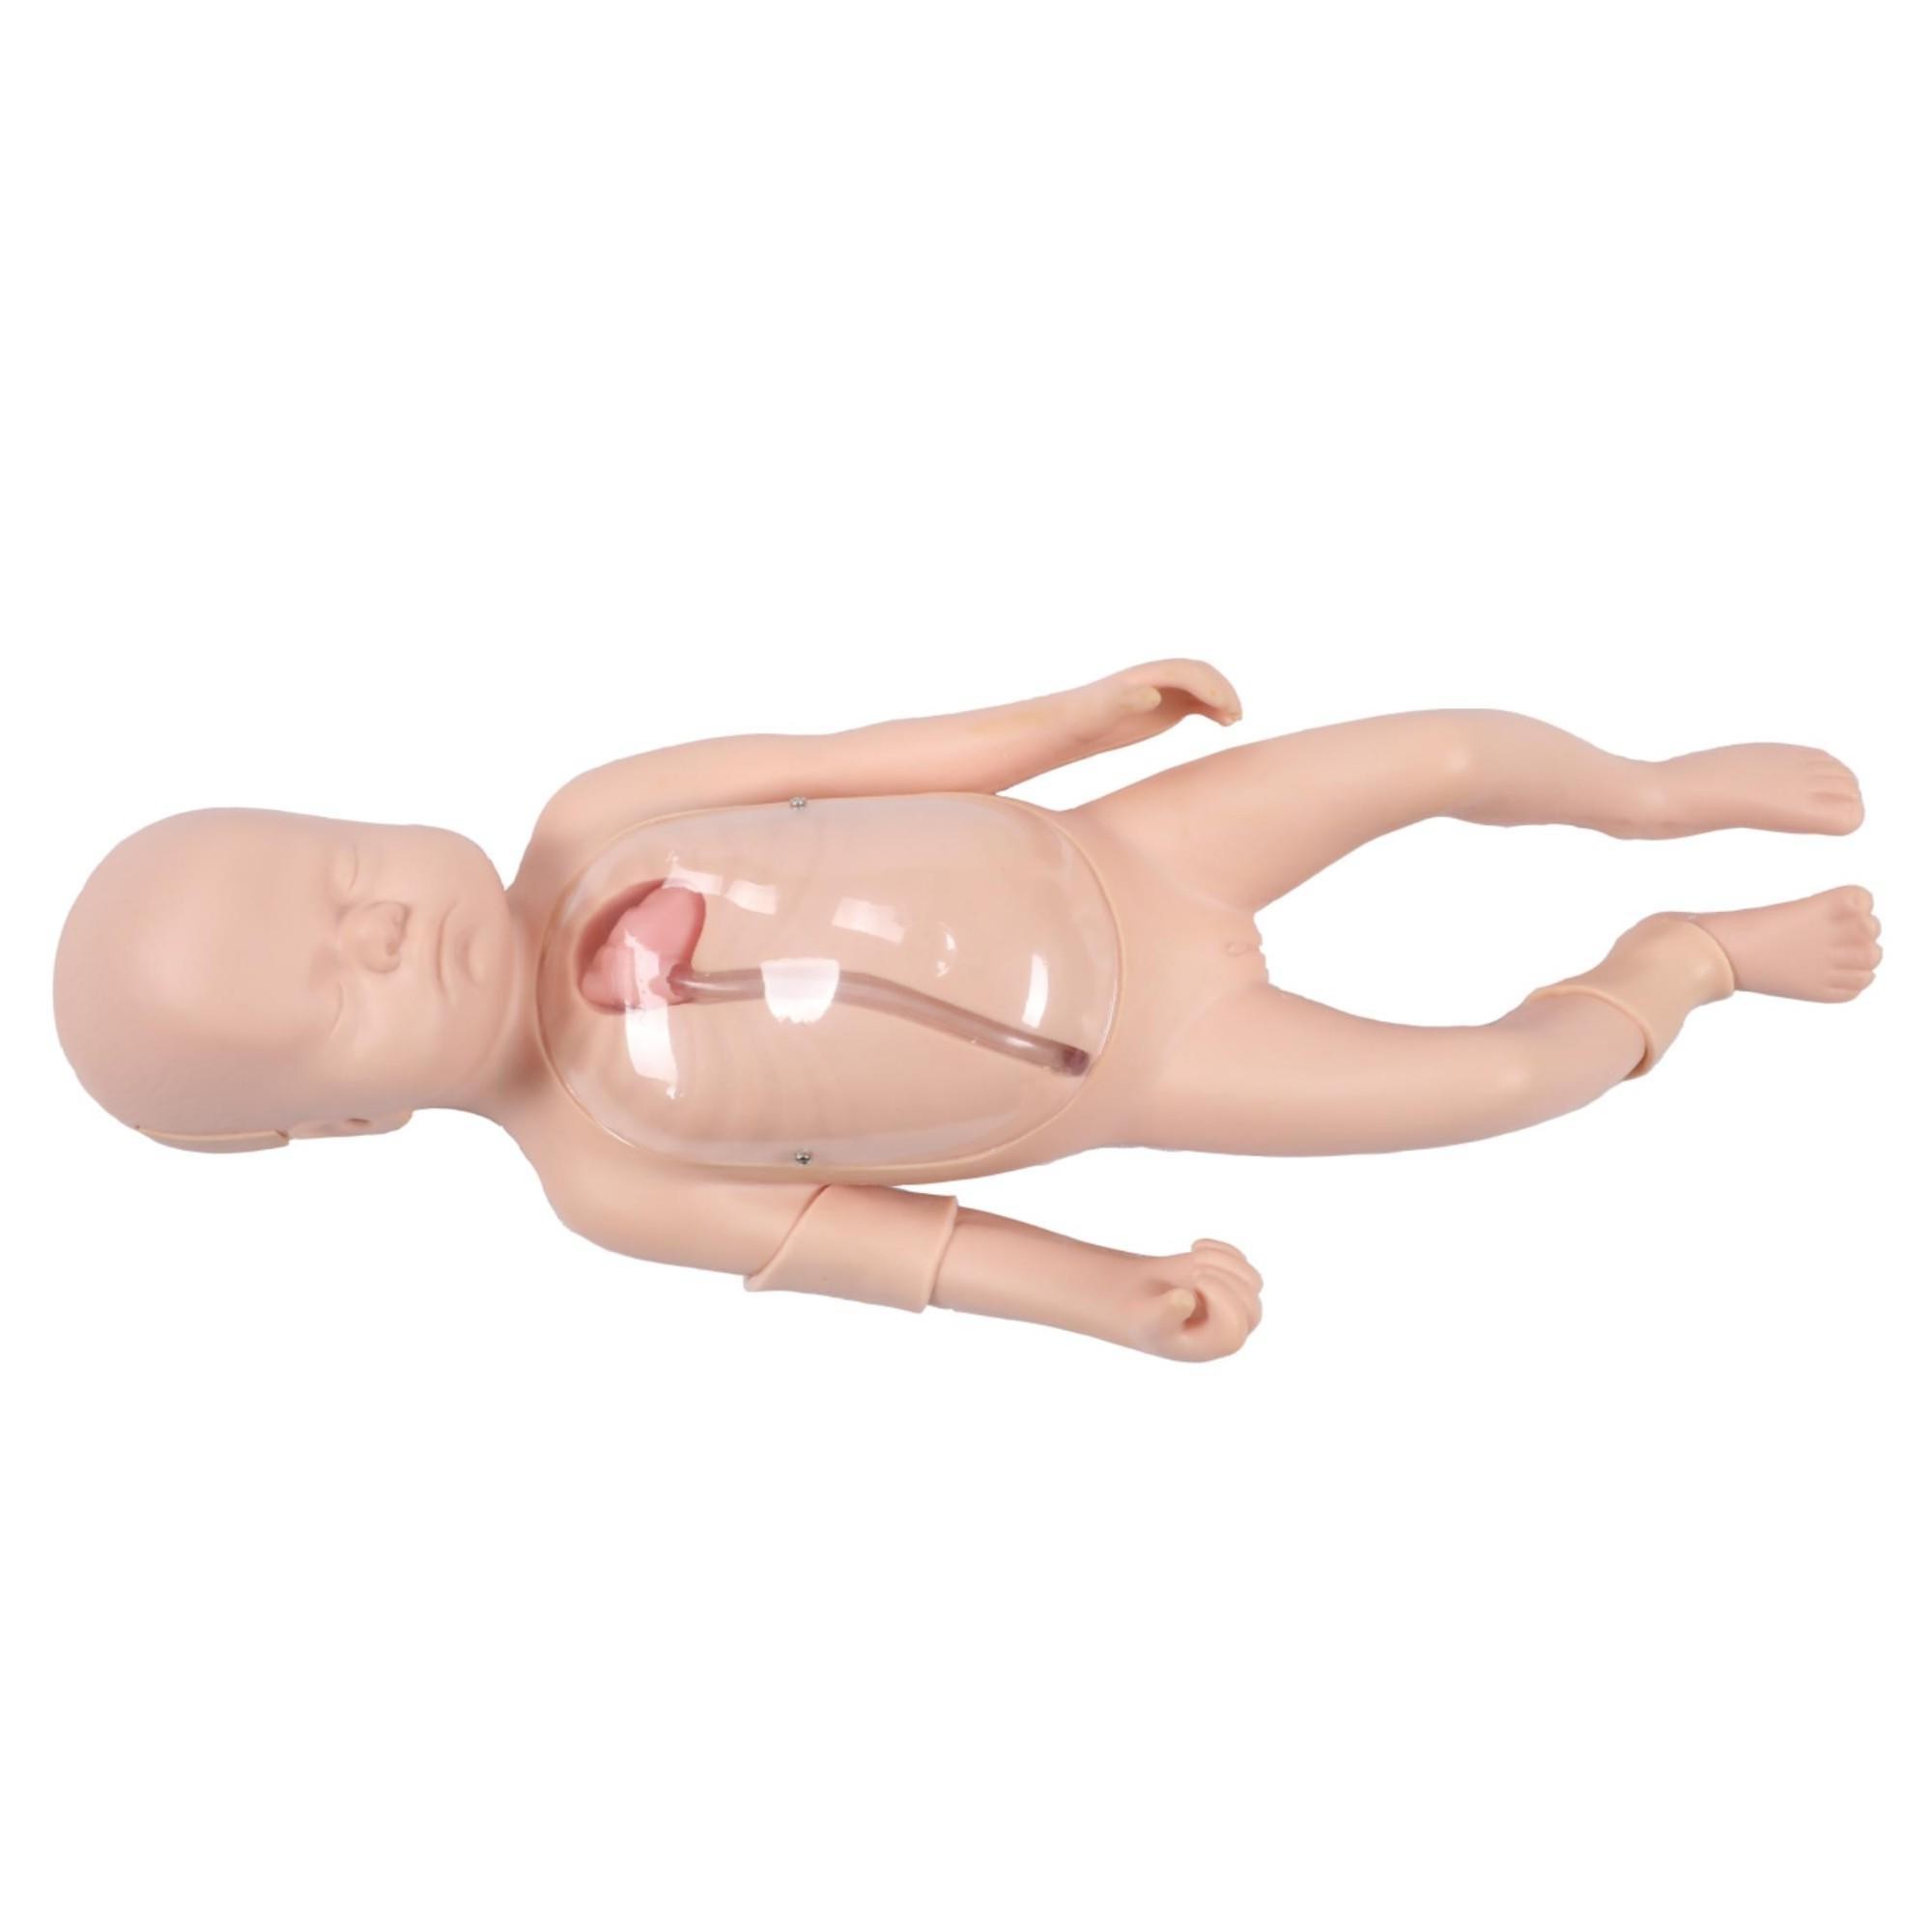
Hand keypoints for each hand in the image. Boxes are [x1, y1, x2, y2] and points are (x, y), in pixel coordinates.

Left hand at [1069, 660, 1242, 755]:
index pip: (1188, 672)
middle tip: (1235, 716)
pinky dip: (1215, 708)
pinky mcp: (1166, 705)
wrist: (1072, 723)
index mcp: (1148, 676)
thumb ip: (1124, 700)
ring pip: (1203, 686)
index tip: (1225, 710)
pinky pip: (1198, 701)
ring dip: (1222, 699)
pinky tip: (1224, 723)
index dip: (1210, 688)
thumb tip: (1152, 694)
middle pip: (1201, 674)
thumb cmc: (1085, 718)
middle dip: (1221, 691)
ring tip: (1232, 721)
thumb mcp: (1101, 711)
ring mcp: (1164, 691)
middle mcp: (1159, 678)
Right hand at [1120, 1239, 1263, 1361]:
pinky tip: (1195, 1247)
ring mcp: (1237, 1303)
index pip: (1235, 1326)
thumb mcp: (1149, 1319)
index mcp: (1216, 1344)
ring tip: (1193, 1256)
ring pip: (1252, 1280)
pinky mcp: (1234, 1280)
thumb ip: (1164, 1313)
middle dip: (1224, 1280)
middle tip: (1195, 1272)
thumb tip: (1185, 1299)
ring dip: (1223, 1261)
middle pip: (1250, 1304)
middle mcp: (1233, 1326)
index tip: (1197, 1280)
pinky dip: (1220, 1249)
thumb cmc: (1148, 1319)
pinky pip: (1241, 1260)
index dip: (1222, 1298)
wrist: (1146, 1303)